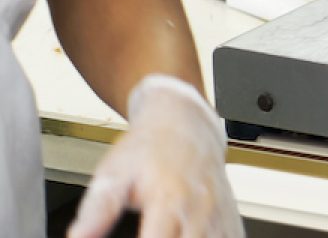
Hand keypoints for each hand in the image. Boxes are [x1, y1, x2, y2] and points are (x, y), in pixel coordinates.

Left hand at [68, 75, 243, 237]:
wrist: (187, 121)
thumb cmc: (150, 146)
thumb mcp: (115, 172)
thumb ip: (97, 209)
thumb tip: (77, 236)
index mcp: (169, 198)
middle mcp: (198, 209)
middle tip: (152, 235)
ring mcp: (218, 214)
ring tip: (175, 235)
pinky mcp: (229, 216)